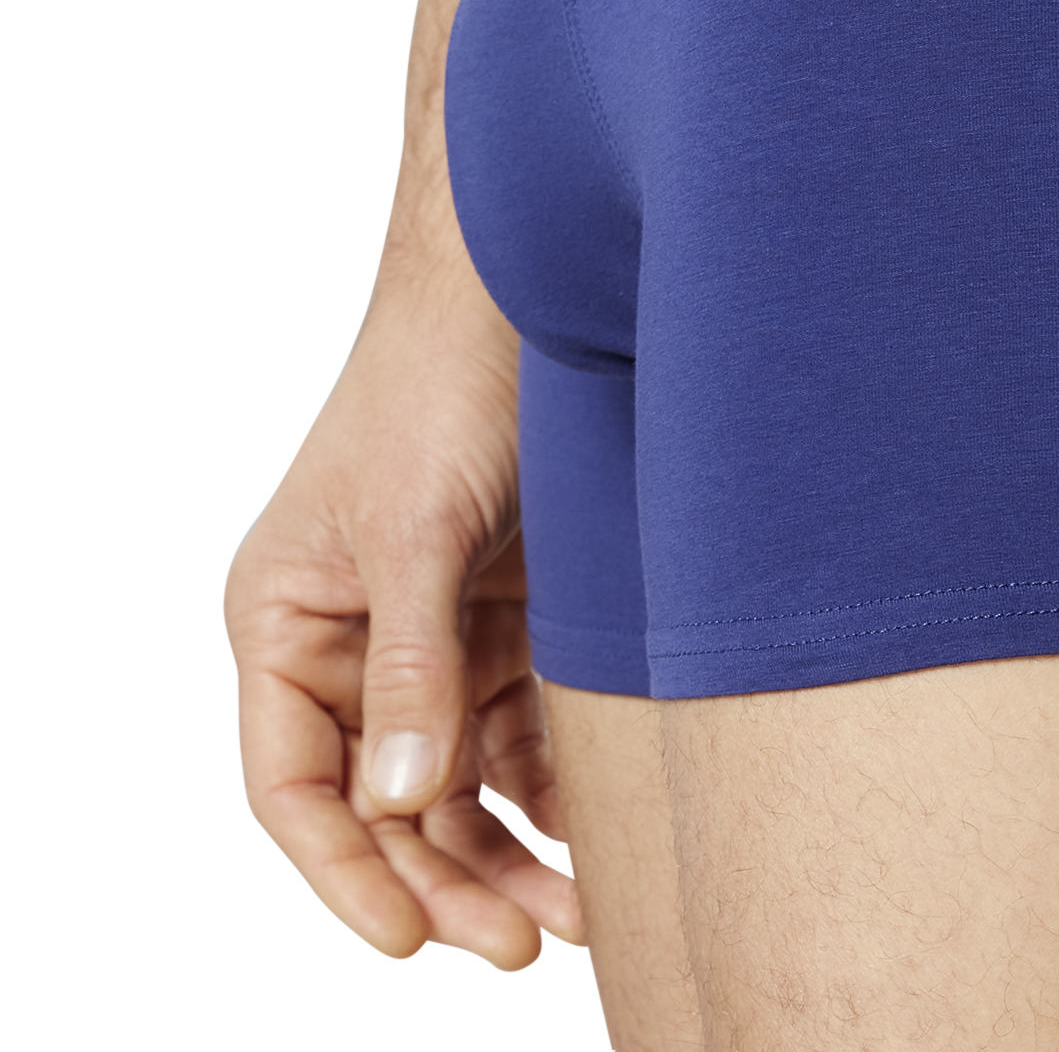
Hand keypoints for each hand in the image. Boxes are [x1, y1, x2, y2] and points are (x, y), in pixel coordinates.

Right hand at [224, 259, 581, 966]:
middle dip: (449, 877)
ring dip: (512, 844)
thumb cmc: (437, 386)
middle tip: (526, 941)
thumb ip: (412, 666)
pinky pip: (524, 723)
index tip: (409, 941)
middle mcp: (354, 639)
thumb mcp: (416, 529)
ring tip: (580, 910)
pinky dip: (555, 778)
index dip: (346, 871)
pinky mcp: (510, 611)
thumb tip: (406, 803)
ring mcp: (437, 629)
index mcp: (287, 621)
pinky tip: (600, 824)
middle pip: (390, 799)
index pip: (296, 785)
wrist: (531, 289)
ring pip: (464, 775)